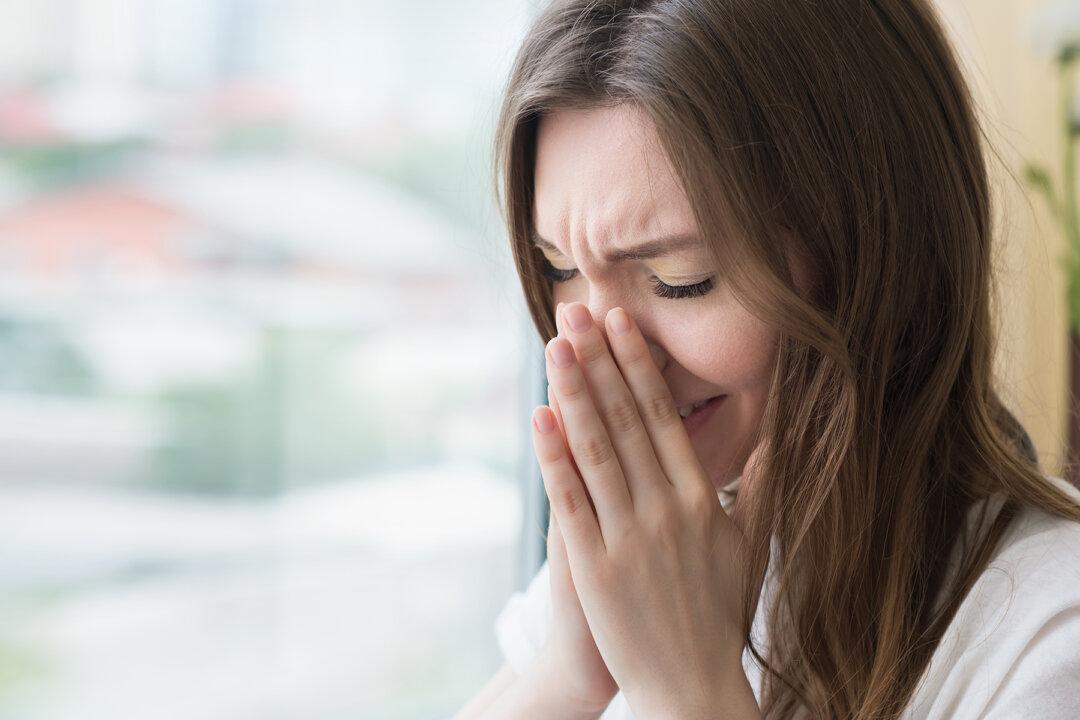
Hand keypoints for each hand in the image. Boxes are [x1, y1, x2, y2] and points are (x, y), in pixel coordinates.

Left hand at [530, 301, 757, 717]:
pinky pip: (571, 500)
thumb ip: (761, 487)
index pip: (664, 417)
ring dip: (573, 392)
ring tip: (555, 345)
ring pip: (597, 449)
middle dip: (599, 360)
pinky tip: (539, 416)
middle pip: (626, 420)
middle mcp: (667, 510)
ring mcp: (629, 537)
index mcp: (702, 500)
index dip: (638, 366)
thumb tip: (781, 438)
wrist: (692, 685)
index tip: (621, 321)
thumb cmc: (717, 612)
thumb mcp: (750, 547)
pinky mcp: (595, 567)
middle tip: (576, 309)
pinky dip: (554, 456)